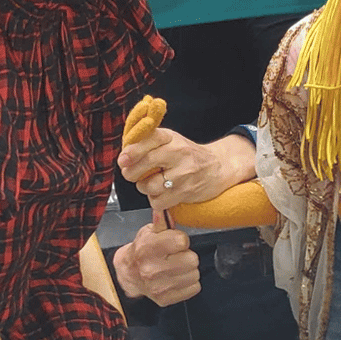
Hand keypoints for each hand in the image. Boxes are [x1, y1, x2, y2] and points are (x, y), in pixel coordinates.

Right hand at [111, 213, 200, 305]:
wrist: (128, 273)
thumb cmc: (141, 250)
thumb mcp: (148, 232)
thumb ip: (161, 221)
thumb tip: (166, 207)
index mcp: (148, 249)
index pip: (182, 241)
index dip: (181, 239)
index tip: (175, 242)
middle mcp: (152, 269)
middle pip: (192, 259)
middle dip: (187, 255)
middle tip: (177, 256)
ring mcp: (159, 287)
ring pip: (194, 274)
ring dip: (189, 270)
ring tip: (177, 267)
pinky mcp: (165, 299)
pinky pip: (194, 288)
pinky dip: (188, 283)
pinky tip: (178, 277)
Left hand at [117, 128, 253, 212]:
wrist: (218, 167)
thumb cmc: (188, 154)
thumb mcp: (171, 140)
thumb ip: (148, 142)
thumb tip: (124, 153)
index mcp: (172, 138)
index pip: (149, 139)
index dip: (132, 150)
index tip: (123, 159)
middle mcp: (179, 153)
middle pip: (146, 163)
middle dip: (131, 172)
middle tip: (130, 173)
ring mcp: (184, 174)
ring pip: (149, 185)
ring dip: (145, 187)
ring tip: (152, 182)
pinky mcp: (186, 192)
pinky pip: (158, 201)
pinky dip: (156, 200)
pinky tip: (163, 192)